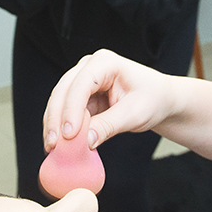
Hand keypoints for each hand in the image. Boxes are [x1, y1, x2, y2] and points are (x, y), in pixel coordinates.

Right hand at [43, 49, 169, 152]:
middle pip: (63, 91)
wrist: (159, 100)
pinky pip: (65, 112)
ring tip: (52, 148)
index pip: (81, 84)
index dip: (71, 109)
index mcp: (105, 63)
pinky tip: (59, 145)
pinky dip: (61, 128)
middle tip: (53, 144)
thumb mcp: (135, 114)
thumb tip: (85, 141)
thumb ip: (109, 126)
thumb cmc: (152, 99)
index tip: (68, 134)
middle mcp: (88, 67)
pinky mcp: (80, 97)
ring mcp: (82, 81)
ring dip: (54, 125)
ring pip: (59, 102)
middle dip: (56, 119)